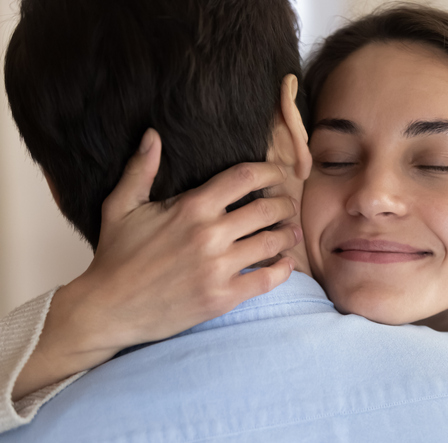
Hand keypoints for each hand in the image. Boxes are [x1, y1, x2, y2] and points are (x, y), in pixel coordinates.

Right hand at [13, 129, 300, 399]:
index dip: (270, 171)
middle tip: (290, 205)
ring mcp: (218, 268)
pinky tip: (286, 263)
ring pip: (271, 243)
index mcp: (191, 208)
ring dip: (288, 235)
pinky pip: (267, 279)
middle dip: (285, 204)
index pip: (245, 177)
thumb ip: (141, 169)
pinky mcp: (222, 297)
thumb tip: (152, 135)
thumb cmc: (115, 256)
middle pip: (266, 210)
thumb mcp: (120, 207)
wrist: (108, 310)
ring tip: (293, 231)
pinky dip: (283, 269)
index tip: (279, 173)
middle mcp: (210, 235)